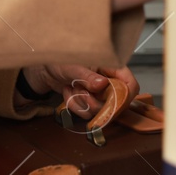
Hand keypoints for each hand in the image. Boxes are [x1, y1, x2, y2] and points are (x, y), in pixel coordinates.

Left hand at [20, 64, 138, 120]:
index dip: (125, 96)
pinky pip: (87, 114)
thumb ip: (86, 75)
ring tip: (71, 87)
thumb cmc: (60, 60)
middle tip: (79, 89)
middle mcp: (108, 82)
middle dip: (92, 100)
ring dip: (80, 101)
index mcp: (111, 68)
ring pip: (99, 110)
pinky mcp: (89, 103)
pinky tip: (68, 92)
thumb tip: (102, 84)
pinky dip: (74, 105)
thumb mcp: (72, 66)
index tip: (110, 102)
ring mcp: (99, 94)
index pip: (130, 85)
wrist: (45, 69)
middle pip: (114, 103)